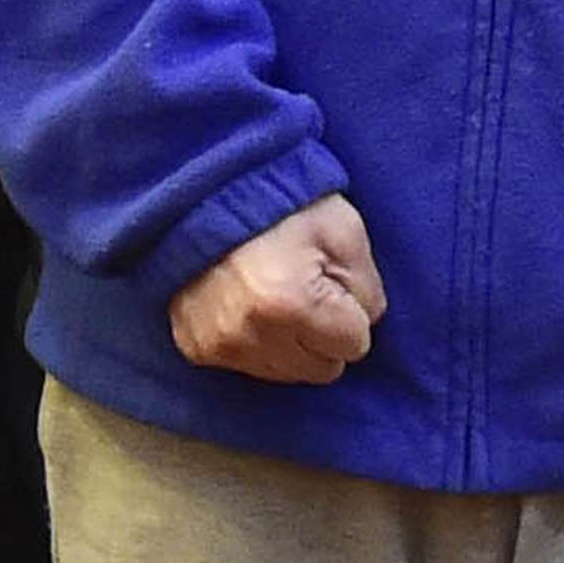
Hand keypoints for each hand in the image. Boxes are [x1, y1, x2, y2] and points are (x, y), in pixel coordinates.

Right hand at [169, 194, 386, 383]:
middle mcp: (252, 336)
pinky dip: (255, 343)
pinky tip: (249, 306)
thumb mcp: (344, 229)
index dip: (352, 313)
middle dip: (323, 335)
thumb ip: (368, 287)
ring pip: (285, 373)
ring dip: (289, 343)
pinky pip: (246, 366)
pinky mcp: (195, 347)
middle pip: (321, 368)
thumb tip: (365, 324)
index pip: (354, 345)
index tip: (333, 284)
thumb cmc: (282, 204)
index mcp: (294, 305)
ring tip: (275, 295)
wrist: (205, 189)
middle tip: (306, 288)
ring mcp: (218, 346)